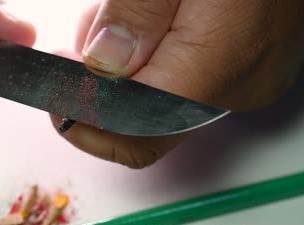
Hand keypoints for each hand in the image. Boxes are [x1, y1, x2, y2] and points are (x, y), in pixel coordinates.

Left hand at [51, 0, 303, 167]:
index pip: (139, 133)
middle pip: (147, 122)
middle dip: (102, 93)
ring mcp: (245, 78)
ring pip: (164, 101)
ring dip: (126, 73)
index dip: (90, 126)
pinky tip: (147, 25)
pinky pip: (187, 81)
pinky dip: (154, 63)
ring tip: (113, 20)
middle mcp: (236, 86)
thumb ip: (139, 13)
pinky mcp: (246, 65)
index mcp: (218, 63)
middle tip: (75, 51)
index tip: (57, 100)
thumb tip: (103, 64)